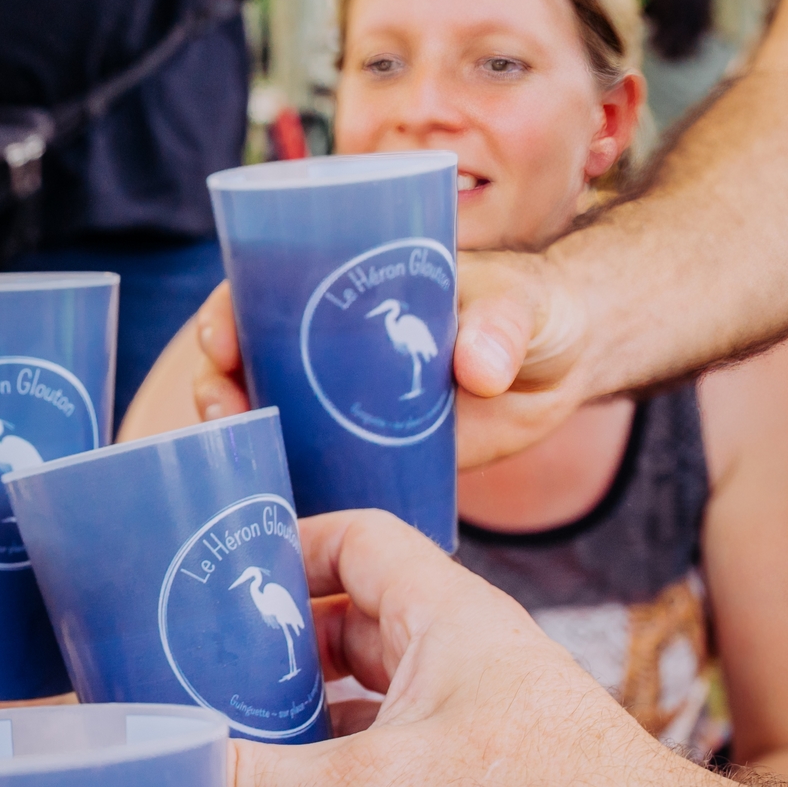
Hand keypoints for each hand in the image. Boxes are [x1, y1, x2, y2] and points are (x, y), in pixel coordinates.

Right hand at [189, 252, 595, 467]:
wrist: (569, 367)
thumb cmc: (538, 309)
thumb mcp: (522, 303)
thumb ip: (502, 325)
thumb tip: (477, 369)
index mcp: (351, 283)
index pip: (265, 287)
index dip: (229, 310)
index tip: (222, 339)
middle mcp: (332, 340)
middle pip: (249, 354)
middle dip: (219, 379)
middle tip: (224, 408)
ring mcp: (345, 396)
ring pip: (269, 410)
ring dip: (240, 432)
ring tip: (240, 452)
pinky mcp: (369, 447)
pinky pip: (311, 461)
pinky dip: (284, 480)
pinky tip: (270, 503)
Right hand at [222, 510, 742, 786]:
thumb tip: (158, 778)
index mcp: (444, 625)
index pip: (355, 544)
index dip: (284, 546)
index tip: (209, 579)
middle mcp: (450, 689)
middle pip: (330, 664)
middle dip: (256, 690)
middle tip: (178, 703)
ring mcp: (456, 777)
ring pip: (341, 772)